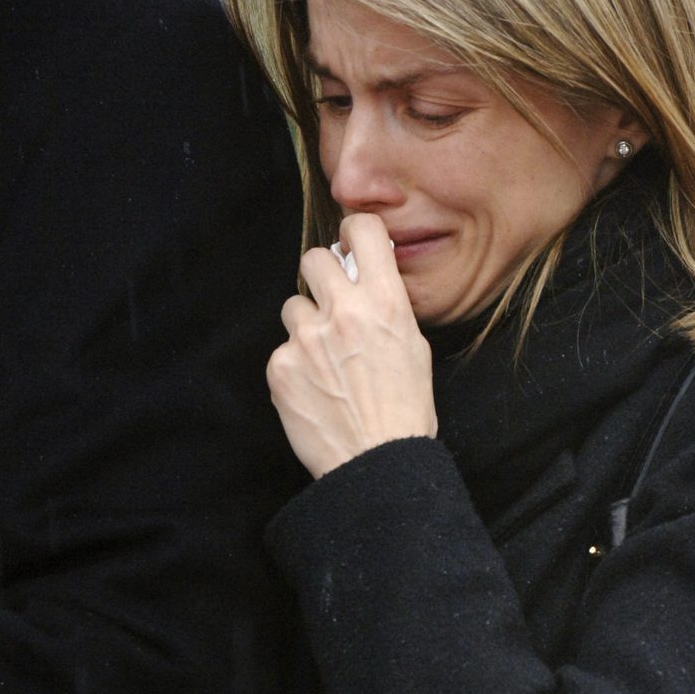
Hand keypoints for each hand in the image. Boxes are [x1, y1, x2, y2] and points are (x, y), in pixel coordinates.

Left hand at [267, 213, 436, 477]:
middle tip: (332, 303)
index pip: (361, 230)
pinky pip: (282, 349)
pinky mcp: (281, 367)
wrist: (377, 463)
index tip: (351, 246)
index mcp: (385, 302)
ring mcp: (307, 339)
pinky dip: (295, 366)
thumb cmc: (404, 410)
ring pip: (293, 306)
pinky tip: (316, 389)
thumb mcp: (413, 347)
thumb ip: (386, 306)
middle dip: (322, 277)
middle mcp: (343, 312)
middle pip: (314, 259)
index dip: (354, 234)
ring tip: (325, 360)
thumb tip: (366, 279)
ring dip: (306, 326)